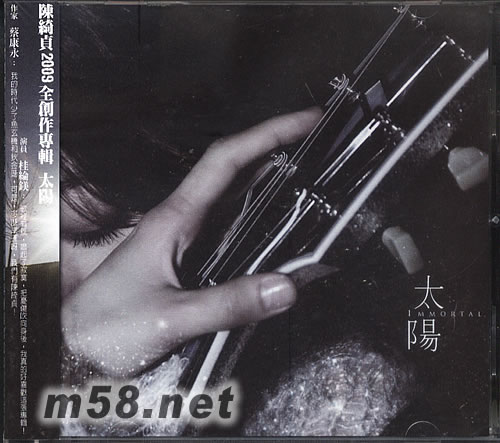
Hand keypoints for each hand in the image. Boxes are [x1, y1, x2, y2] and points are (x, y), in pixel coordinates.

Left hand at [62, 107, 321, 376]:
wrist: (77, 344)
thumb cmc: (107, 328)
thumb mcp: (169, 318)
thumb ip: (227, 304)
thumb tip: (286, 287)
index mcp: (174, 219)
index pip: (225, 161)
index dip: (267, 135)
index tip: (305, 122)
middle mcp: (181, 220)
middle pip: (233, 170)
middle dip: (275, 148)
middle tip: (316, 141)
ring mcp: (184, 237)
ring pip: (232, 196)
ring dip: (268, 178)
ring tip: (306, 171)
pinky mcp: (187, 257)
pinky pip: (229, 225)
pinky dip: (257, 213)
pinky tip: (275, 219)